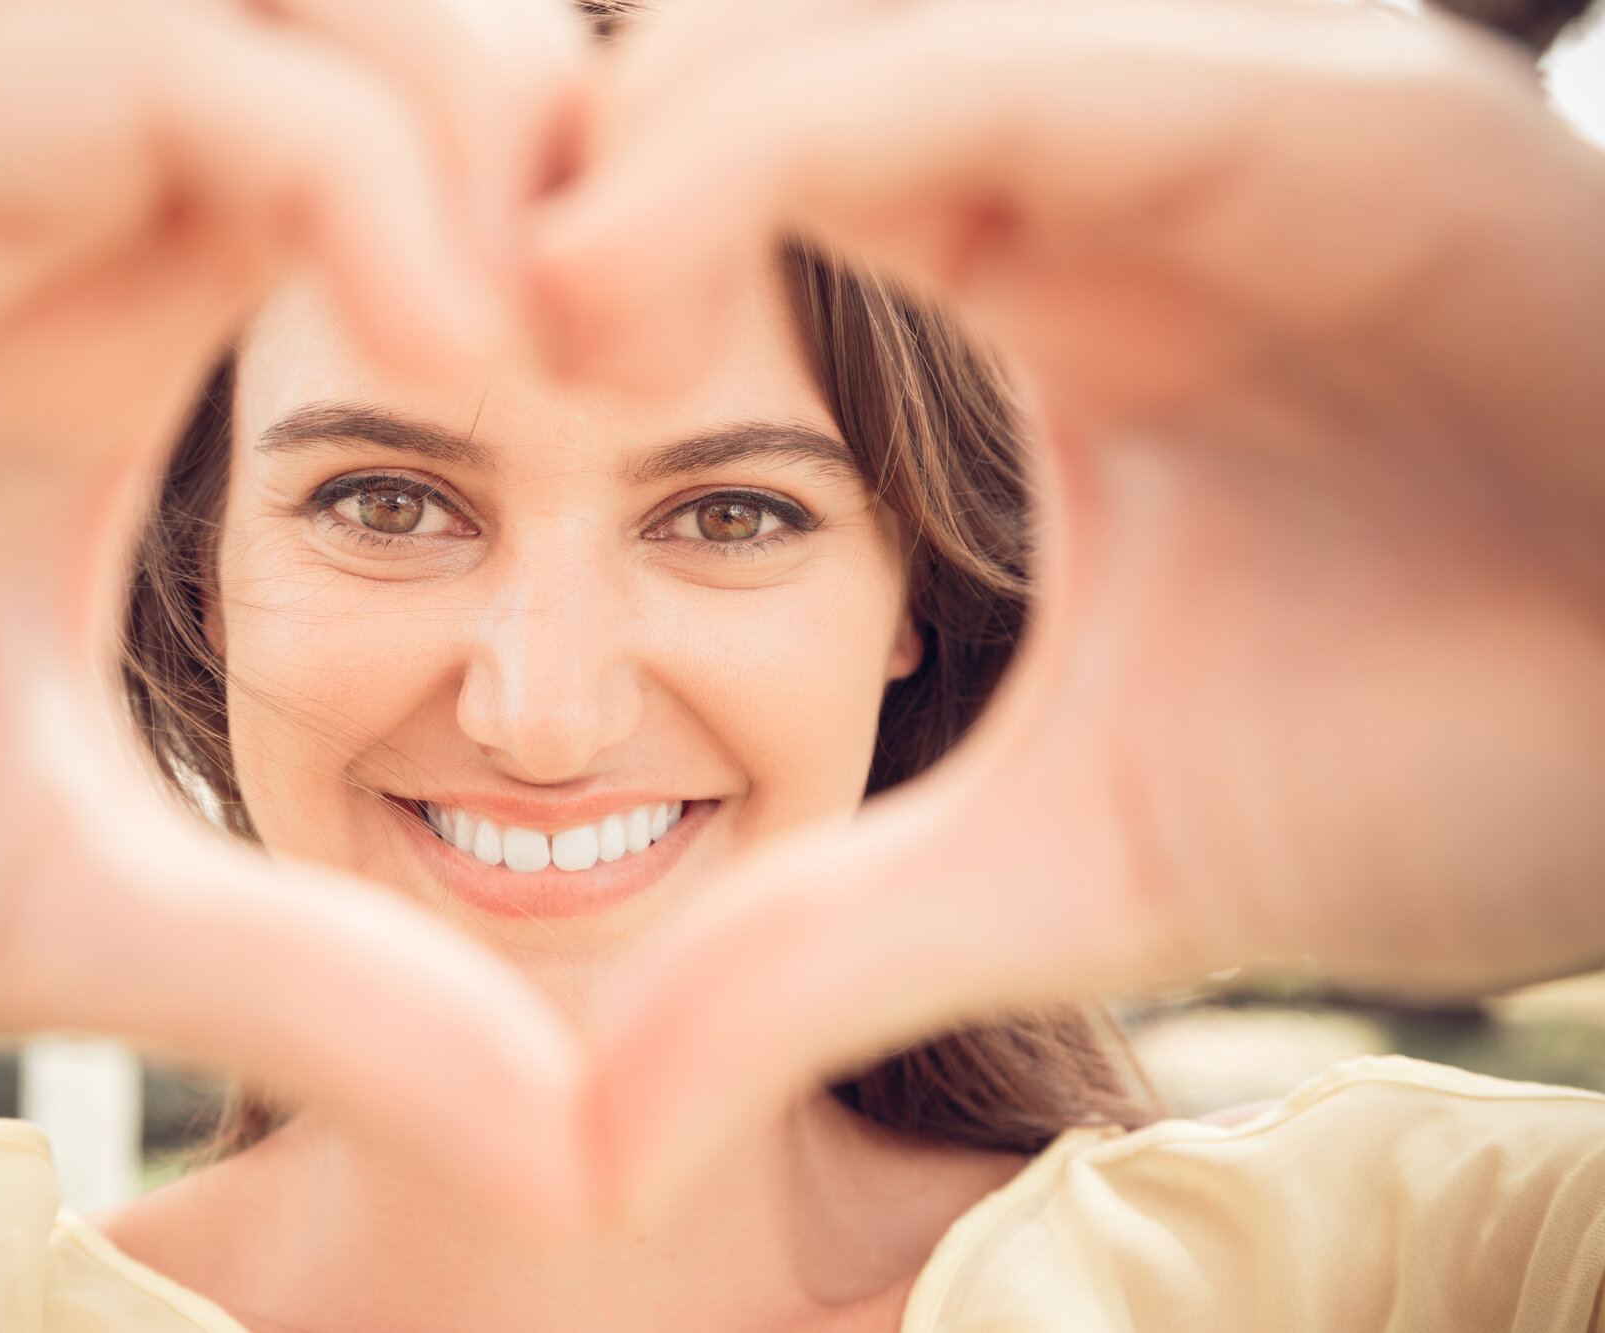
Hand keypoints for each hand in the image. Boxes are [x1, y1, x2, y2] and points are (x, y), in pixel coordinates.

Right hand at [0, 0, 590, 1223]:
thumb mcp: (76, 898)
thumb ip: (322, 984)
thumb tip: (567, 1156)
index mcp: (151, 303)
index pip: (450, 145)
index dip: (603, 230)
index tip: (675, 400)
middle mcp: (94, 188)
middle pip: (431, 18)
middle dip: (583, 146)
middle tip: (647, 358)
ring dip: (494, 135)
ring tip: (550, 361)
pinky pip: (186, 56)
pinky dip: (362, 172)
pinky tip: (448, 358)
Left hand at [533, 0, 1604, 1207]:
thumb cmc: (1465, 757)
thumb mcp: (1070, 858)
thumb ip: (818, 945)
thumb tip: (584, 1140)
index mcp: (1057, 262)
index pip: (749, 161)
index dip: (569, 251)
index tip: (437, 388)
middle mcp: (1128, 142)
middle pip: (763, 53)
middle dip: (578, 171)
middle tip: (431, 344)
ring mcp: (1238, 106)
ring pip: (857, 30)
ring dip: (653, 147)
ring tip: (522, 332)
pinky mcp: (1345, 125)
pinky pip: (1016, 73)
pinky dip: (797, 144)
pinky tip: (621, 289)